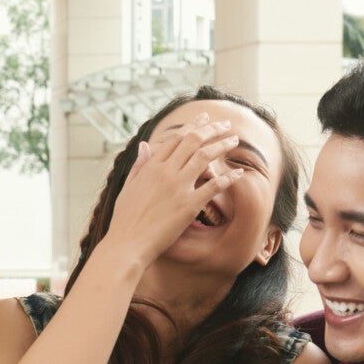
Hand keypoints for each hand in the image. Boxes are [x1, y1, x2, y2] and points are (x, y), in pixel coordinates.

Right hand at [100, 114, 243, 266]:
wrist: (127, 243)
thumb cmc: (125, 219)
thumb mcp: (128, 187)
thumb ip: (139, 165)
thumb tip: (143, 145)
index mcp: (151, 167)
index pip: (176, 139)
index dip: (192, 127)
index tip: (204, 119)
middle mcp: (165, 172)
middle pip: (193, 142)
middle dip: (212, 129)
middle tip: (225, 124)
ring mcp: (178, 187)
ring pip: (205, 157)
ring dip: (222, 145)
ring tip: (234, 140)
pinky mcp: (189, 205)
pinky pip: (213, 186)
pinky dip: (228, 177)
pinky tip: (239, 172)